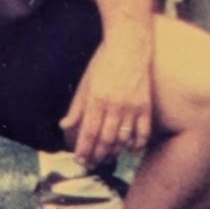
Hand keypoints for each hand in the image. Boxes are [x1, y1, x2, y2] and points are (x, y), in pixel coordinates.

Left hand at [61, 24, 155, 163]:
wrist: (129, 44)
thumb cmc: (104, 61)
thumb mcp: (86, 82)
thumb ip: (76, 107)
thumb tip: (64, 125)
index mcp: (96, 100)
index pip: (88, 132)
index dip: (83, 150)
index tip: (80, 161)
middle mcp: (114, 106)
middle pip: (104, 140)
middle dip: (96, 155)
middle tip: (91, 164)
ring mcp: (131, 106)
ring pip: (122, 139)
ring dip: (114, 152)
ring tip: (107, 158)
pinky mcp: (145, 105)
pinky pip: (143, 131)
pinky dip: (138, 144)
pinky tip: (131, 150)